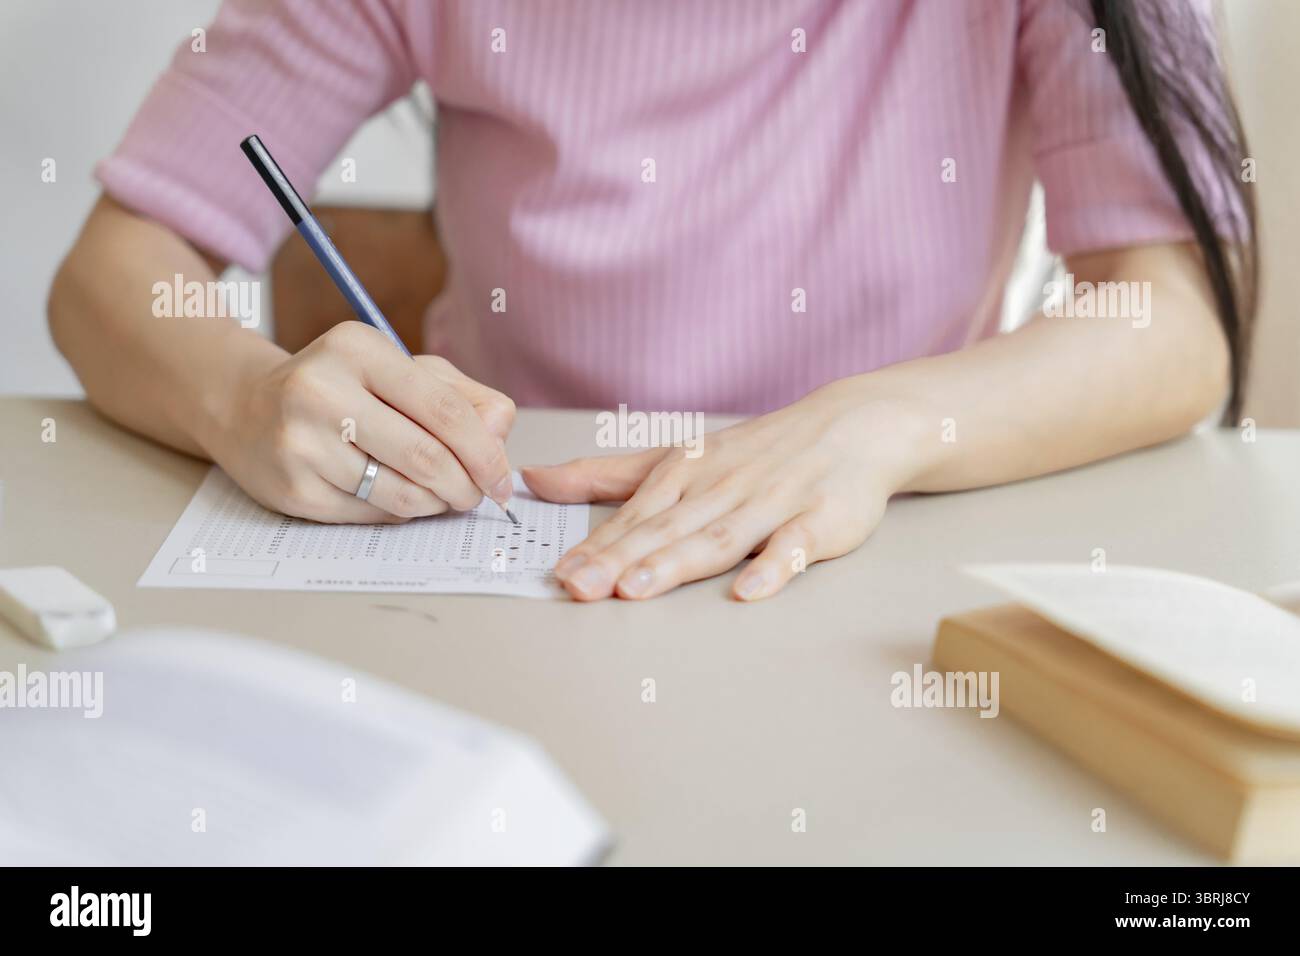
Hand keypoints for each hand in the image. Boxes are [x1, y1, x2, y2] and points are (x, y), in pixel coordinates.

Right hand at [207, 321, 515, 522]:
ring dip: (437, 504)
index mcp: (359, 349)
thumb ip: (462, 395)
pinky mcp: (293, 489)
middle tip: (478, 497)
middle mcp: (322, 391)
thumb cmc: (341, 387)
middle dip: (466, 486)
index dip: (485, 453)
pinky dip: (400, 513)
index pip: (445, 410)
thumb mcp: (400, 370)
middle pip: (427, 457)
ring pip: (401, 493)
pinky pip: (371, 514)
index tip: (502, 479)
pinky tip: (401, 499)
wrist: (244, 407)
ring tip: (443, 497)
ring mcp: (301, 443)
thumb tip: (500, 434)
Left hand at [522, 384, 922, 600]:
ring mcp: (772, 504)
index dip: (597, 547)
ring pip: (720, 537)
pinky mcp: (820, 521)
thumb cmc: (758, 451)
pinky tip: (748, 591)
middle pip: (667, 529)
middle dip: (621, 559)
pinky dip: (773, 568)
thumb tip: (537, 480)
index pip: (635, 515)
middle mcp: (723, 488)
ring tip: (638, 589)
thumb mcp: (677, 456)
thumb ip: (607, 476)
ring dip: (678, 563)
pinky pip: (795, 547)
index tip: (561, 574)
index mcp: (686, 474)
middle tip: (582, 588)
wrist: (852, 425)